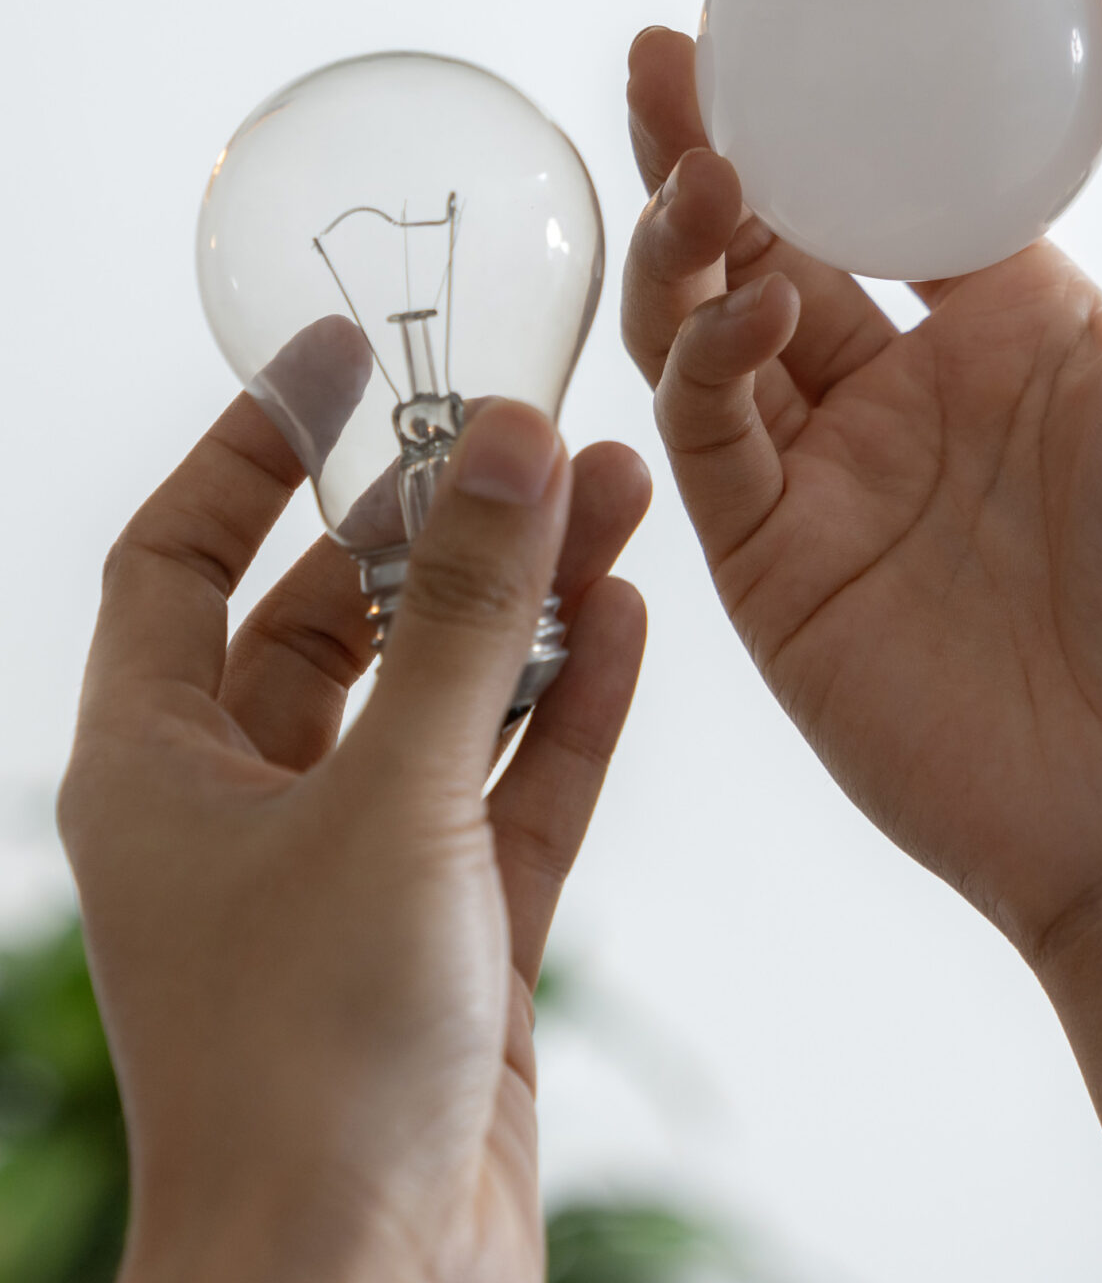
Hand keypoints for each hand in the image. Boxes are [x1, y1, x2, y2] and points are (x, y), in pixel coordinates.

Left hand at [59, 396, 648, 1282]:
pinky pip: (514, 785)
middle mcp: (247, 804)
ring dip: (522, 605)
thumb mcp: (390, 802)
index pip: (178, 556)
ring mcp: (357, 868)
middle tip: (526, 430)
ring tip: (613, 497)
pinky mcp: (453, 934)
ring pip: (442, 695)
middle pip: (334, 616)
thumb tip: (504, 440)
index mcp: (159, 763)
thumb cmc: (312, 1066)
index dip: (249, 445)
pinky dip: (567, 707)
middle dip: (432, 524)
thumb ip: (457, 620)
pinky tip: (626, 620)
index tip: (337, 354)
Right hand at [624, 0, 1101, 1280]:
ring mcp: (828, 472)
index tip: (774, 19)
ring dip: (693, 243)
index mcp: (1006, 323)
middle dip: (710, 149)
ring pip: (709, 326)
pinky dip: (706, 362)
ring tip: (700, 169)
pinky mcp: (769, 559)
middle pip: (772, 238)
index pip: (886, 184)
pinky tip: (741, 307)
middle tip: (666, 61)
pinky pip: (707, 434)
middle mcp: (904, 387)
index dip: (824, 103)